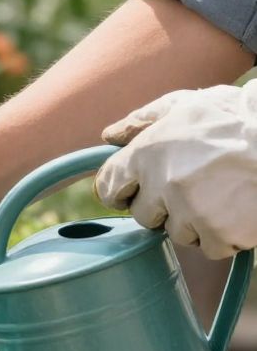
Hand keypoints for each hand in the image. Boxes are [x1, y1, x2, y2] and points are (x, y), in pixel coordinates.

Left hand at [97, 84, 256, 258]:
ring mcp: (190, 212)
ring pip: (178, 233)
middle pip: (144, 215)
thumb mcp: (189, 103)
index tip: (134, 191)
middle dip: (162, 207)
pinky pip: (212, 246)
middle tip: (194, 188)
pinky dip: (225, 235)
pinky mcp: (219, 234)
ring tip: (224, 194)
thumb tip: (109, 136)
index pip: (109, 186)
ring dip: (196, 222)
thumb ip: (145, 118)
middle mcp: (162, 185)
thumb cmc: (240, 117)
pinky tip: (240, 211)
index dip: (121, 190)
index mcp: (147, 153)